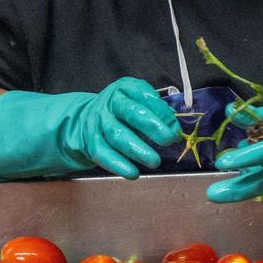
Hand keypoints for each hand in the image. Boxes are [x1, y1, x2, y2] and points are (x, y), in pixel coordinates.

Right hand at [0, 77, 181, 180]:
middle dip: (152, 126)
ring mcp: (98, 123)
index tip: (173, 126)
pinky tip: (133, 173)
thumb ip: (158, 112)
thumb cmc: (123, 111)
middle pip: (131, 113)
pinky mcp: (92, 143)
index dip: (160, 110)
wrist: (87, 119)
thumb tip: (175, 128)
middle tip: (168, 139)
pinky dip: (118, 165)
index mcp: (124, 89)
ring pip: (117, 135)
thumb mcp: (138, 102)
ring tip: (154, 161)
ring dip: (137, 149)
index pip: (143, 95)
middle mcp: (110, 103)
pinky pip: (104, 154)